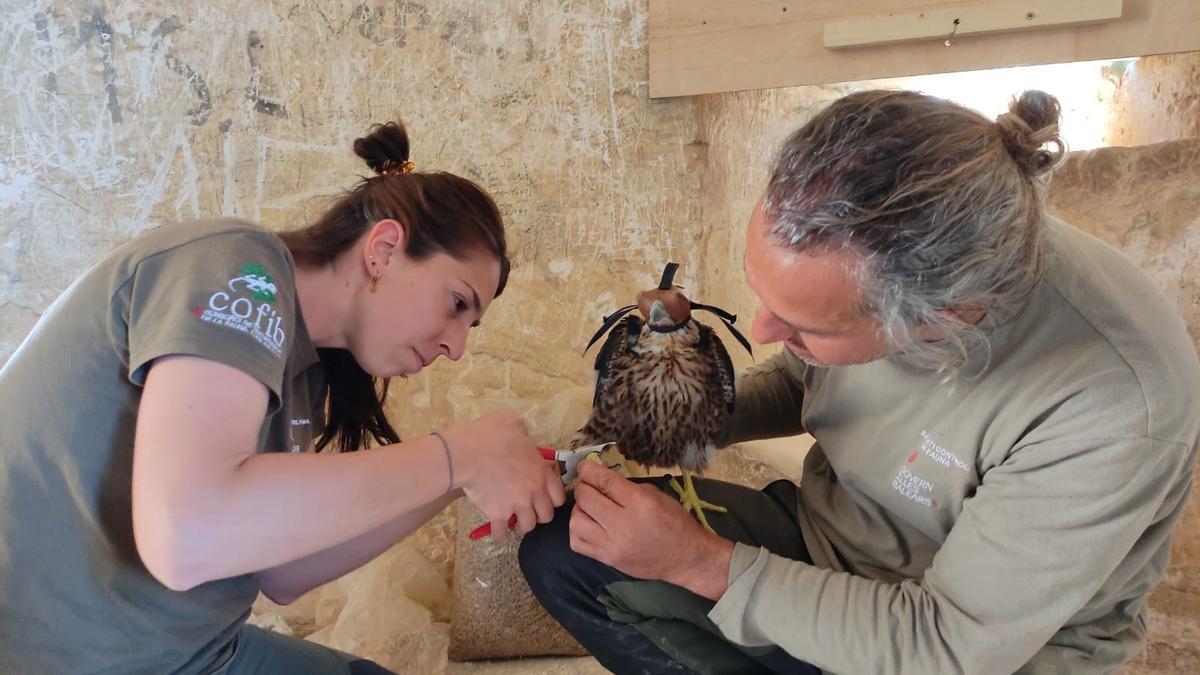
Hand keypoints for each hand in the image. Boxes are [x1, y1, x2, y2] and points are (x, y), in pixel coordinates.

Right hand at [441, 410, 566, 539]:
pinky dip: (500, 533)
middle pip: (546, 515)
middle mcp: (534, 491)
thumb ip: (523, 430)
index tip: (543, 497)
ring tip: (514, 520)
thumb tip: (521, 433)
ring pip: (528, 526)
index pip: (559, 496)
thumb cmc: (490, 434)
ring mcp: (517, 505)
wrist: (467, 453)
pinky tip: (497, 528)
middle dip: (539, 514)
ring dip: (522, 525)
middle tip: (528, 509)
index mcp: (541, 471)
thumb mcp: (513, 422)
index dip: (552, 499)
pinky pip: (502, 533)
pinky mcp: (498, 514)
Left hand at [569, 461, 734, 599]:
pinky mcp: (607, 559)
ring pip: (576, 522)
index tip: (584, 466)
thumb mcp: (656, 495)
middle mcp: (623, 524)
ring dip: (579, 510)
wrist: (685, 558)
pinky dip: (578, 531)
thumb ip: (627, 487)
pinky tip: (589, 525)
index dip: (588, 470)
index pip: (604, 481)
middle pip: (585, 499)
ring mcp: (612, 545)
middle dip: (583, 487)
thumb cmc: (675, 523)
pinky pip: (577, 543)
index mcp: (639, 503)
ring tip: (590, 508)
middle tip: (589, 487)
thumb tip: (601, 480)